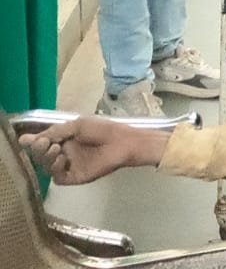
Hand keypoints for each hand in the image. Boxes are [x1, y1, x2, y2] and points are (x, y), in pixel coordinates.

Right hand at [19, 117, 166, 184]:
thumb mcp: (77, 126)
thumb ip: (55, 132)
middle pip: (41, 156)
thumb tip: (28, 138)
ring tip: (56, 148)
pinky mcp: (75, 177)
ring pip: (47, 167)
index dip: (33, 142)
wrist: (123, 142)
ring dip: (46, 158)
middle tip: (44, 143)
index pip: (42, 143)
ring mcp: (69, 166)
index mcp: (65, 139)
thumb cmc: (103, 130)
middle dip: (38, 149)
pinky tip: (62, 160)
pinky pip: (58, 178)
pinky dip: (55, 169)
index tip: (24, 140)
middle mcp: (64, 153)